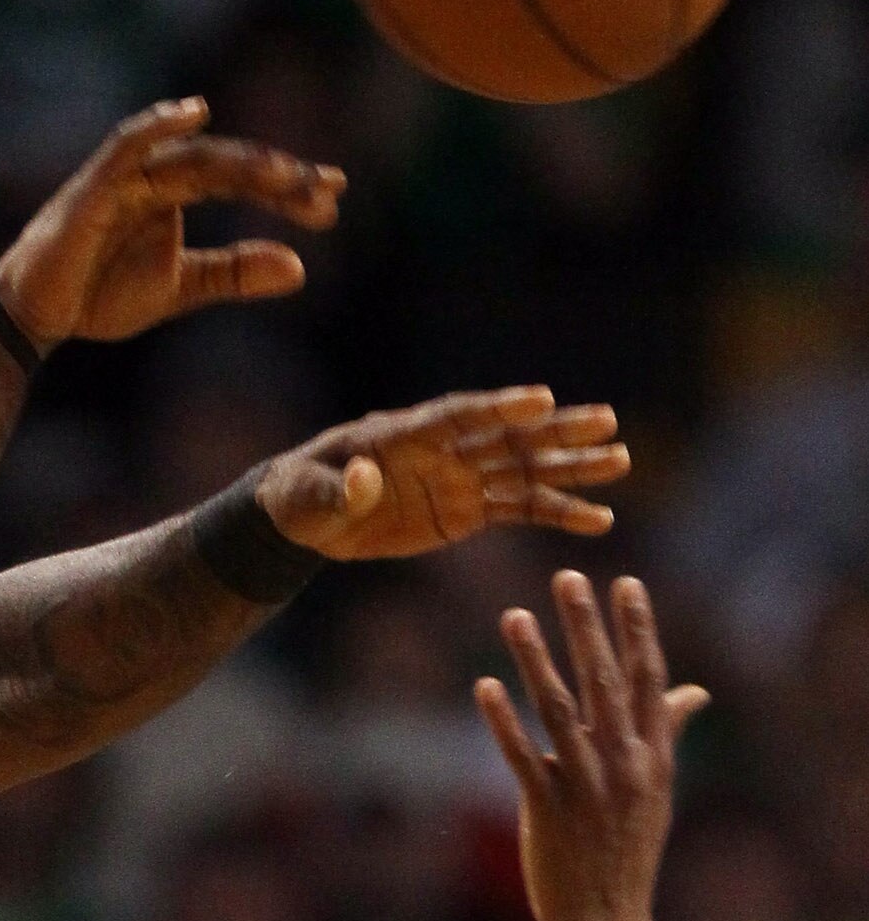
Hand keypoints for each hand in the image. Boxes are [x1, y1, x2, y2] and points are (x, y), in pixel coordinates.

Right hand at [0, 98, 341, 349]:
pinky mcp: (94, 187)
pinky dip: (156, 125)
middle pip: (228, 164)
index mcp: (179, 194)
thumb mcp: (180, 288)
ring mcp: (126, 176)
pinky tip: (193, 113)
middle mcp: (158, 175)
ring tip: (288, 175)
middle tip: (327, 192)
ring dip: (242, 163)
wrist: (38, 316)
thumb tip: (301, 268)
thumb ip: (235, 274)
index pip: (243, 178)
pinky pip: (126, 146)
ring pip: (194, 156)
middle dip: (278, 178)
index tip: (334, 197)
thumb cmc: (99, 294)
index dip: (287, 187)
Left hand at [258, 388, 629, 560]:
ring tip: (620, 461)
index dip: (500, 408)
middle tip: (608, 422)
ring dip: (572, 467)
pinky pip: (520, 511)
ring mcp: (462, 478)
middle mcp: (445, 449)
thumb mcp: (308, 495)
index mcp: (407, 434)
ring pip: (526, 470)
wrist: (309, 519)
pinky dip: (558, 514)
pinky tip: (599, 520)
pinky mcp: (469, 511)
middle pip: (508, 436)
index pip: (461, 416)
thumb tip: (363, 481)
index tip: (542, 400)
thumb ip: (337, 489)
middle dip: (556, 431)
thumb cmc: (300, 496)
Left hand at [473, 569, 706, 920]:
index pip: (647, 679)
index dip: (636, 630)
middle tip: (567, 577)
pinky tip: (484, 686)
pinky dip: (504, 721)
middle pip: (603, 682)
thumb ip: (666, 733)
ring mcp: (586, 787)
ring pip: (559, 712)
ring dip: (535, 660)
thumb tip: (693, 692)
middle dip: (585, 627)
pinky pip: (523, 757)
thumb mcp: (657, 791)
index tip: (626, 583)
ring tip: (514, 616)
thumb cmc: (628, 853)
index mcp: (652, 756)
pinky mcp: (547, 810)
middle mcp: (623, 765)